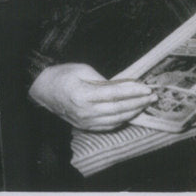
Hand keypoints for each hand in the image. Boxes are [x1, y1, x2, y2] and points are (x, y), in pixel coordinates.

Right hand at [28, 63, 155, 130]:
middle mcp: (84, 112)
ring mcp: (84, 121)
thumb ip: (104, 80)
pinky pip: (107, 126)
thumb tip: (125, 86)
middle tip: (153, 97)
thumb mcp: (83, 70)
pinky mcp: (84, 126)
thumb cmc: (63, 75)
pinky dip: (122, 120)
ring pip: (115, 119)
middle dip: (138, 103)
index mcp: (83, 95)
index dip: (133, 92)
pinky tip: (131, 113)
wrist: (42, 91)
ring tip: (146, 104)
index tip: (147, 88)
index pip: (114, 94)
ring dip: (133, 112)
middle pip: (118, 109)